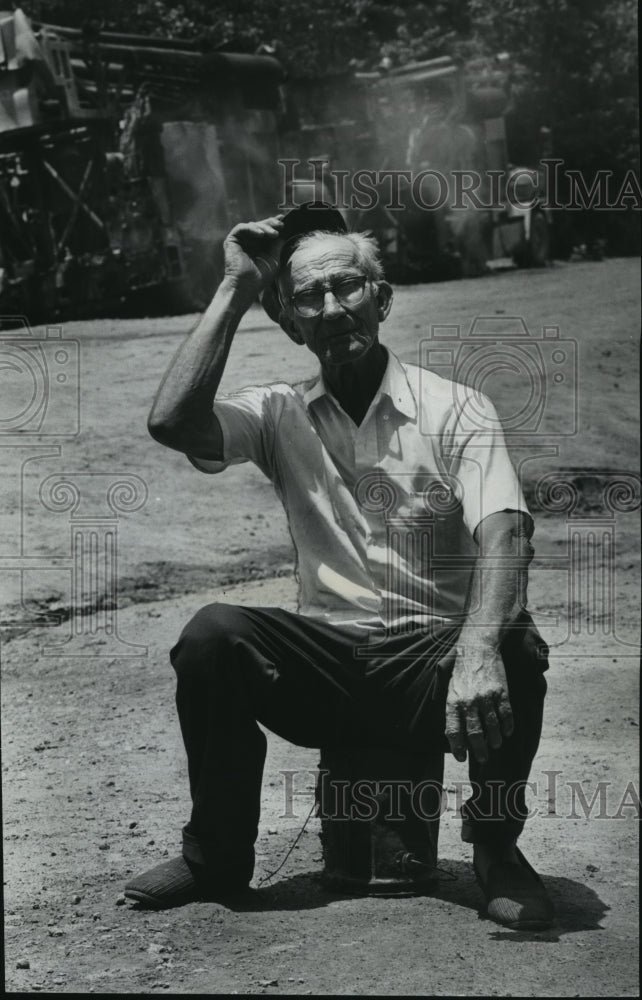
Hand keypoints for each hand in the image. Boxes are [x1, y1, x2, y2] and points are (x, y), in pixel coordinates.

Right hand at [223, 216, 284, 293]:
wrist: (246, 286)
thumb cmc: (260, 277)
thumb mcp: (274, 259)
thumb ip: (277, 245)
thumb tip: (282, 233)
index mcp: (257, 246)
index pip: (265, 231)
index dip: (273, 225)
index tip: (283, 221)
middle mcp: (248, 242)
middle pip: (259, 226)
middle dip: (270, 224)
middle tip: (281, 225)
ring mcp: (239, 241)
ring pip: (252, 226)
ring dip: (264, 227)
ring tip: (274, 234)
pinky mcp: (231, 240)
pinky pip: (242, 228)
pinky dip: (252, 229)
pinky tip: (262, 235)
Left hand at [442, 641, 513, 763]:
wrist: (478, 647)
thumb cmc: (462, 670)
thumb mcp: (450, 688)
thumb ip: (451, 710)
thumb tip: (452, 734)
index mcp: (453, 702)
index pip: (453, 731)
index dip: (457, 748)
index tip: (461, 758)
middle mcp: (469, 701)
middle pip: (475, 733)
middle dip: (479, 750)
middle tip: (483, 758)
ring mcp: (486, 697)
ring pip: (492, 727)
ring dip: (494, 740)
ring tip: (494, 745)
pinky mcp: (501, 692)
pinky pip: (506, 715)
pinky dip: (507, 727)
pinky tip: (506, 732)